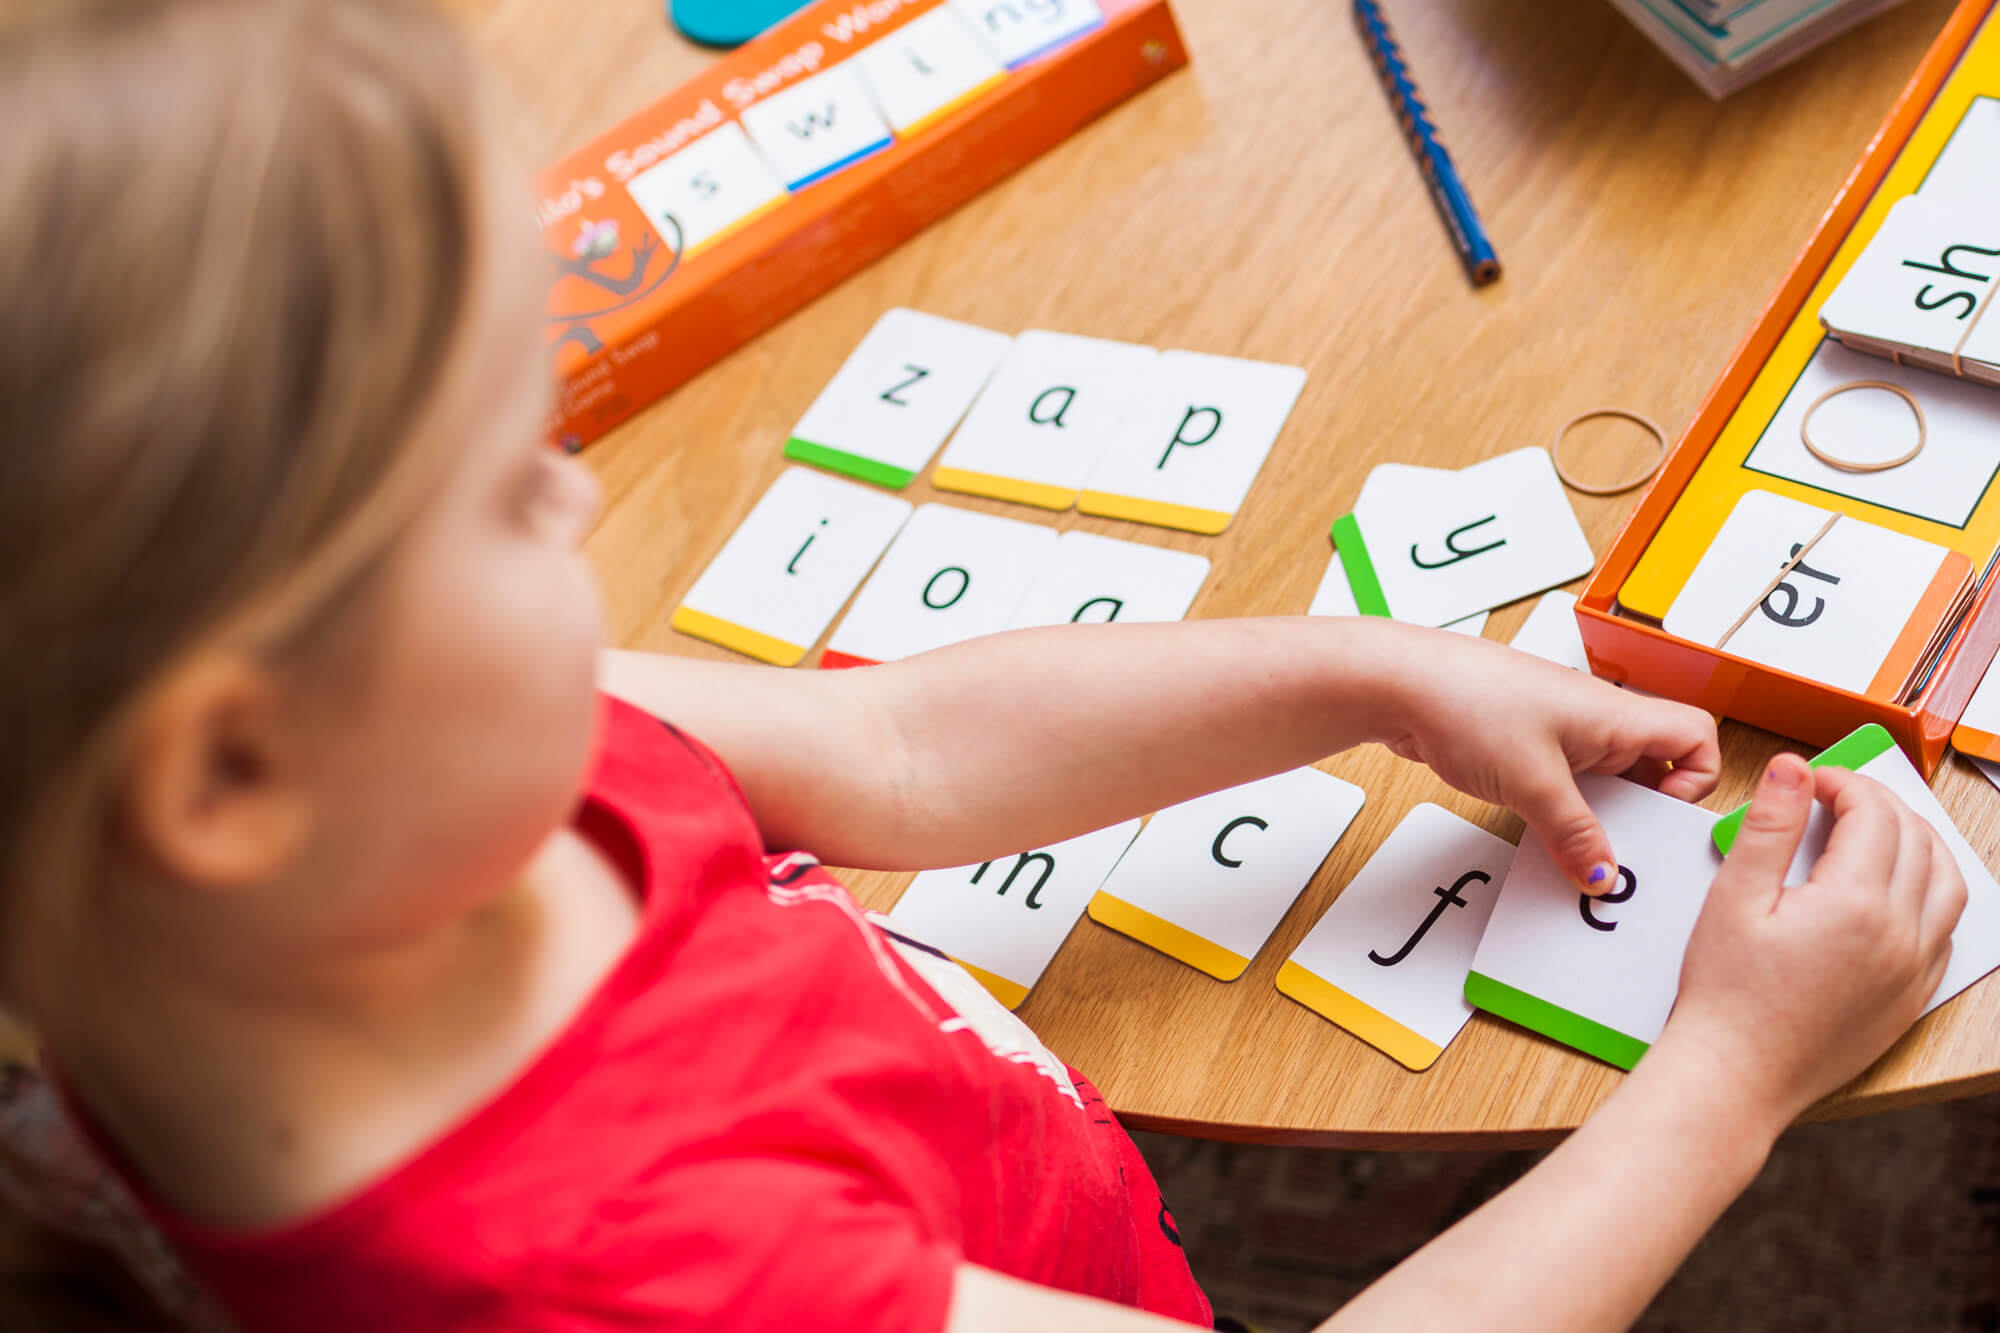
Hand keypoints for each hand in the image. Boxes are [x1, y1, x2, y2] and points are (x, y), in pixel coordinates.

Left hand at [1375, 628, 1719, 891]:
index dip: (1698, 779)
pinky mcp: (1521, 742)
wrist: (1397, 681)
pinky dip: (1559, 810)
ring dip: (1596, 816)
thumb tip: (1602, 874)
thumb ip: (1573, 834)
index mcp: (1615, 715)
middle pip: (1651, 766)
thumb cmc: (1468, 705)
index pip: (1696, 735)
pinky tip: (1540, 834)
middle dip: (1643, 813)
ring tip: (1578, 854)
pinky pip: (1562, 781)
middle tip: (1624, 854)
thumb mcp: (1532, 784)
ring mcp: (1557, 728)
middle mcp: (1593, 718)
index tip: (1663, 819)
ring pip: (1603, 778)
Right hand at [1659, 754, 1965, 1130]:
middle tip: (1836, 798)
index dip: (1842, 784)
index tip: (1811, 782)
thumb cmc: (1726, 995)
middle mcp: (1900, 934)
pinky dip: (1931, 894)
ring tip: (1878, 832)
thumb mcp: (1734, 898)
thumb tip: (1793, 770)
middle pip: (1916, 840)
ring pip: (1948, 883)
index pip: (1872, 814)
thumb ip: (1770, 827)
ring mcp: (1914, 969)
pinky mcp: (1912, 997)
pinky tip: (1894, 892)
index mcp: (1855, 904)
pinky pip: (1946, 931)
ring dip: (1920, 844)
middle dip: (1879, 805)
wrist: (1736, 1075)